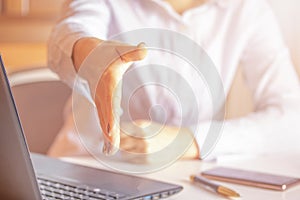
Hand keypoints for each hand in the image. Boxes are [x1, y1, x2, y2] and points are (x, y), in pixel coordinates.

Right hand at [72, 38, 146, 154]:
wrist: (86, 56)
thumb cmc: (106, 54)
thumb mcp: (120, 51)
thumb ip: (133, 52)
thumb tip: (144, 49)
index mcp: (108, 86)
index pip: (109, 105)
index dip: (110, 119)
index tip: (112, 133)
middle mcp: (102, 97)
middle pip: (105, 118)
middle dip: (108, 134)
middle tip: (111, 151)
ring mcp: (101, 102)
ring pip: (104, 121)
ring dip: (107, 136)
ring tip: (109, 152)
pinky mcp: (103, 104)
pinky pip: (105, 120)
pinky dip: (108, 132)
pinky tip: (110, 143)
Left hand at [119, 120, 199, 158]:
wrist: (178, 142)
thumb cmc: (160, 132)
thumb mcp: (146, 125)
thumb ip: (130, 129)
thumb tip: (114, 133)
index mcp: (141, 126)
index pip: (119, 130)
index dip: (111, 132)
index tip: (108, 133)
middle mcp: (142, 138)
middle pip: (119, 142)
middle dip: (116, 142)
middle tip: (115, 141)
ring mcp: (144, 150)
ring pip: (123, 151)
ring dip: (123, 149)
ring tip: (129, 146)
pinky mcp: (146, 160)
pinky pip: (130, 159)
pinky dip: (130, 155)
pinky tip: (135, 151)